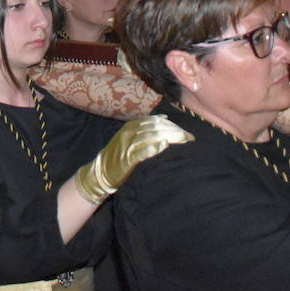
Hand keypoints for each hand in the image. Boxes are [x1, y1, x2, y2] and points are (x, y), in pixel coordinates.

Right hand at [73, 115, 192, 203]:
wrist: (99, 173)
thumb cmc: (119, 156)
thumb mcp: (130, 137)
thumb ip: (145, 129)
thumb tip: (164, 118)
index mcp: (131, 126)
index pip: (155, 121)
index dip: (172, 125)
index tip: (186, 132)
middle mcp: (129, 133)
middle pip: (156, 128)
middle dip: (174, 131)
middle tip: (189, 137)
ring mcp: (127, 145)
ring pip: (151, 137)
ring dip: (169, 137)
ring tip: (184, 140)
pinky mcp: (126, 158)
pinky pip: (141, 151)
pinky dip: (153, 148)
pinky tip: (164, 146)